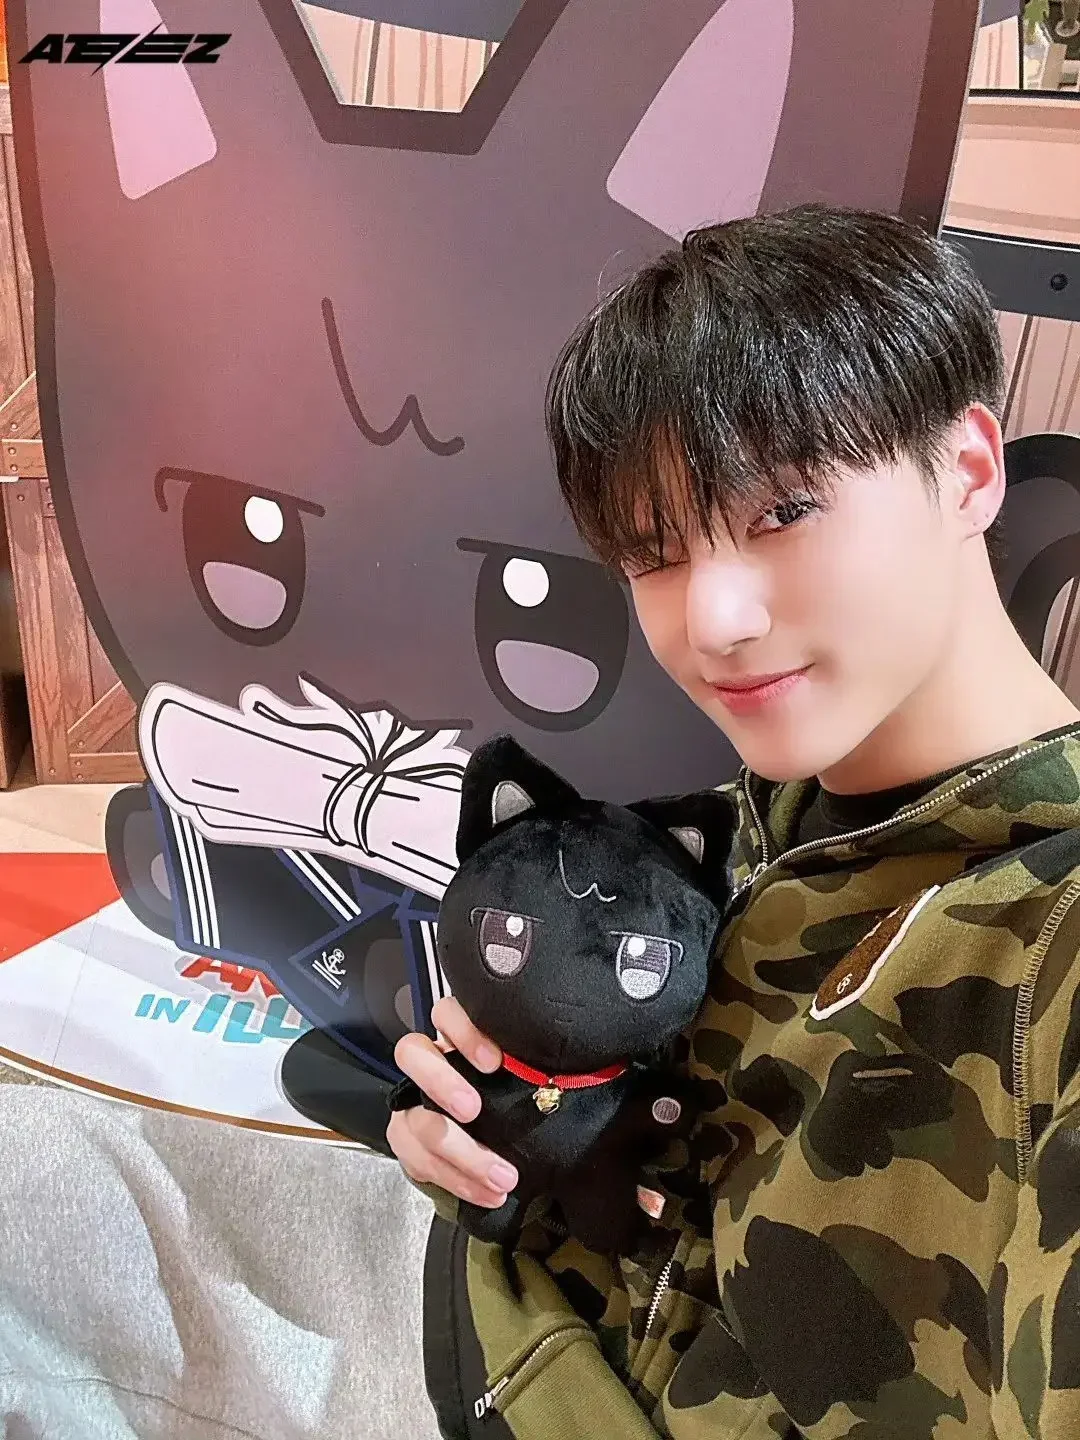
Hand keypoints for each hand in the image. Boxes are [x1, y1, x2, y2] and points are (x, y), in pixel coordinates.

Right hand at [388, 997, 519, 1207]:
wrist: (496, 1144)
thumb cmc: (516, 1095)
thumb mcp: (526, 1075)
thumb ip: (533, 1064)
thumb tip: (579, 1068)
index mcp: (460, 1035)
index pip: (446, 1013)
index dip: (463, 1032)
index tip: (494, 1062)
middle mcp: (430, 1062)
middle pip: (411, 1053)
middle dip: (441, 1083)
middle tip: (473, 1110)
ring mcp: (413, 1101)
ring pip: (417, 1119)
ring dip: (462, 1154)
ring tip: (503, 1177)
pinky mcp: (407, 1140)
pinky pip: (416, 1161)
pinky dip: (456, 1181)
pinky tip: (487, 1193)